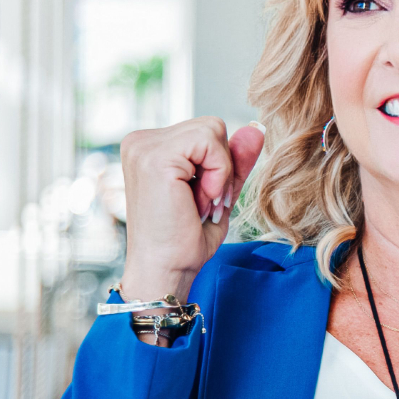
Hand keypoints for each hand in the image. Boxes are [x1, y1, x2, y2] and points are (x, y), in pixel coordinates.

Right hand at [119, 118, 264, 303]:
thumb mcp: (219, 193)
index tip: (203, 201)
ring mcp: (144, 146)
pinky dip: (218, 175)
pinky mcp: (155, 156)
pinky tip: (199, 201)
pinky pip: (210, 142)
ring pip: (212, 130)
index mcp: (149, 147)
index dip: (218, 167)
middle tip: (201, 205)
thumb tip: (256, 128)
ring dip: (219, 174)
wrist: (166, 272)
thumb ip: (234, 160)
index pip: (205, 133)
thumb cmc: (185, 241)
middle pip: (211, 126)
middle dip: (220, 168)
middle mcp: (141, 141)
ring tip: (197, 204)